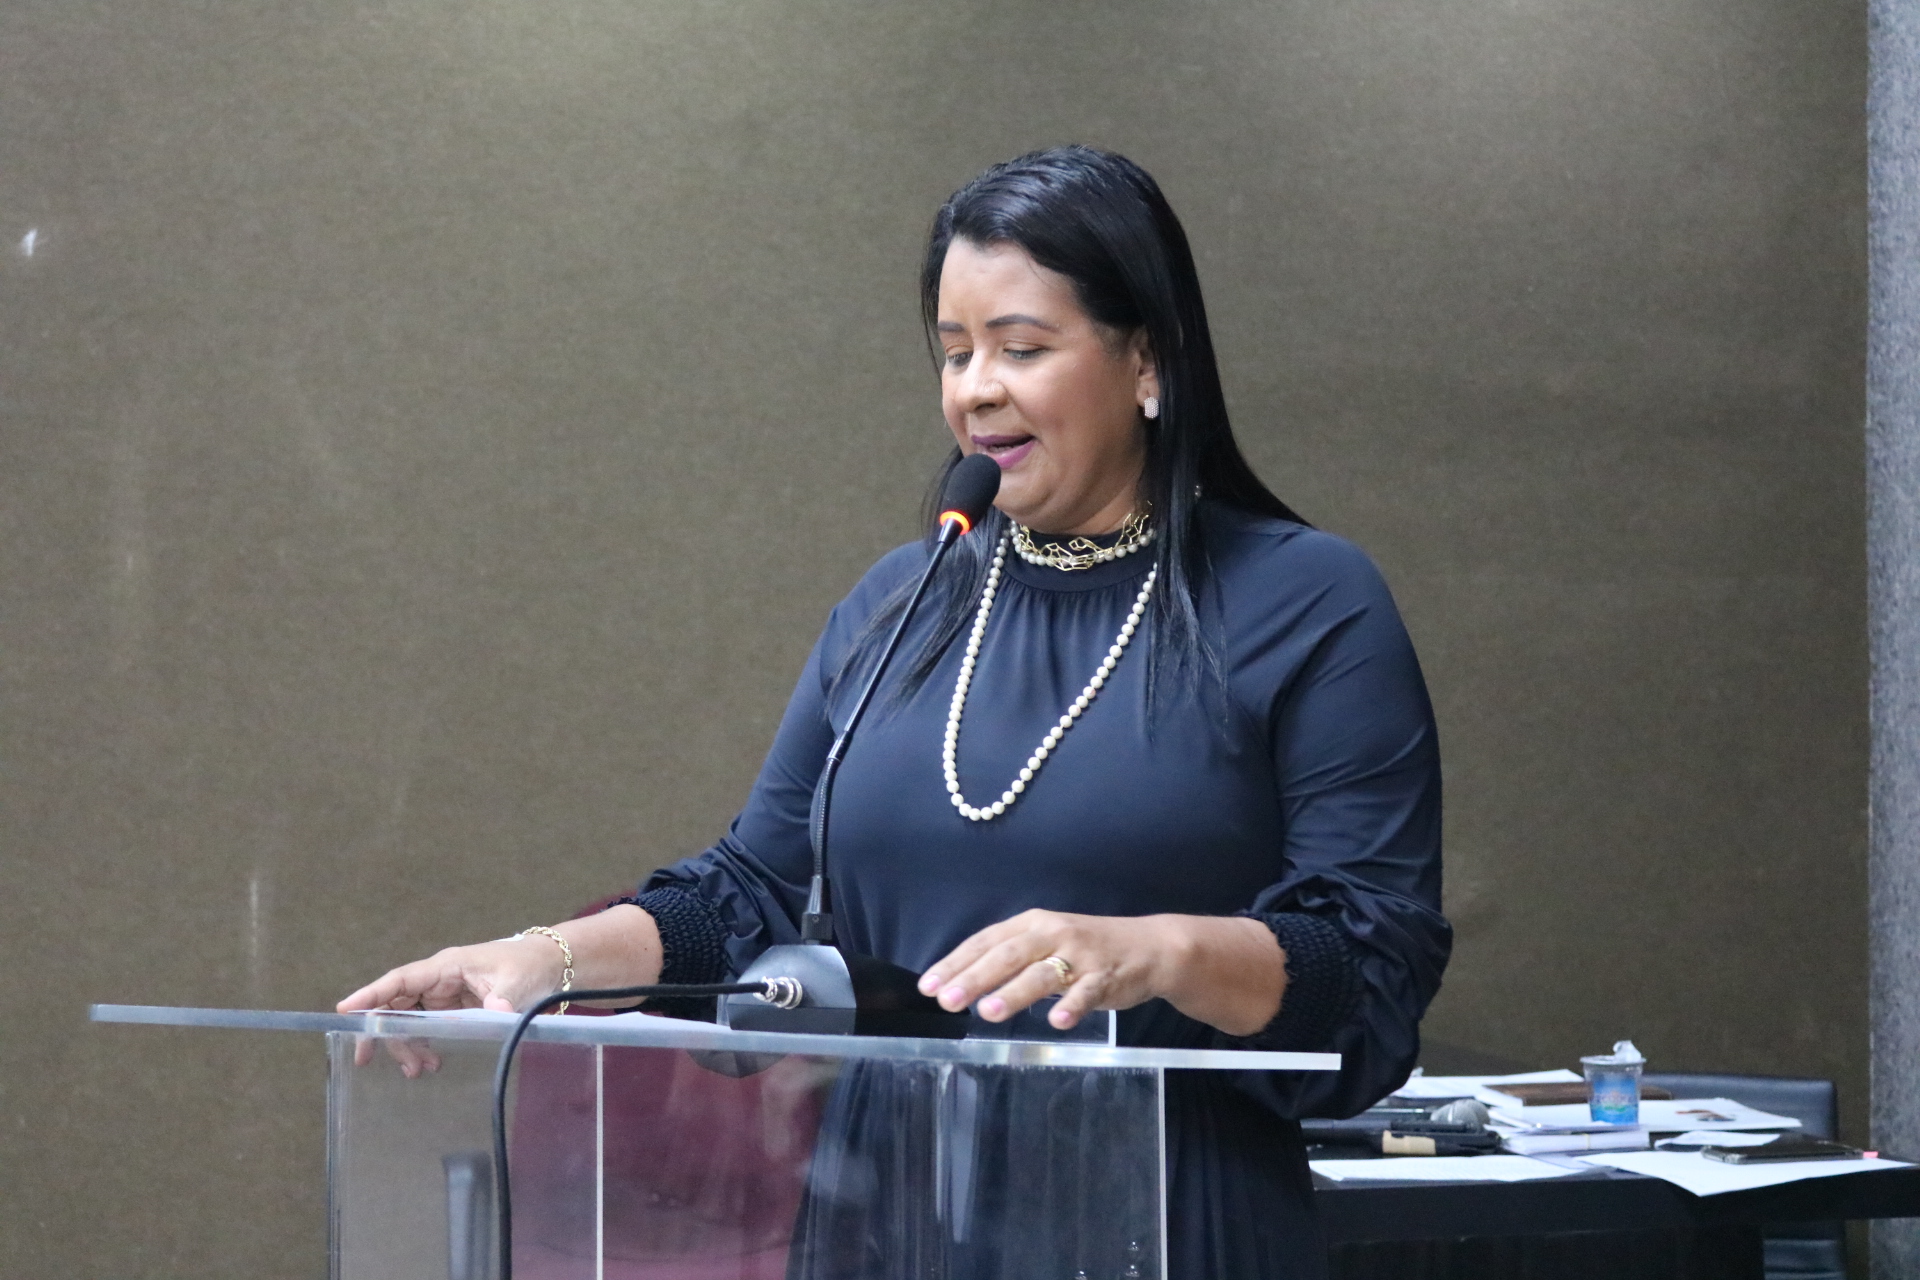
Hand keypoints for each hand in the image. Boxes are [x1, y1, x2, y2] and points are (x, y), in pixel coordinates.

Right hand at [337, 936, 566, 1067]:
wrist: (549, 965)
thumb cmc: (528, 964)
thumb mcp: (516, 981)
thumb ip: (503, 997)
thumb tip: (496, 1011)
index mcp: (447, 966)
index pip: (401, 980)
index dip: (371, 995)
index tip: (345, 1011)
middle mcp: (439, 980)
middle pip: (395, 1004)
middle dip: (380, 1030)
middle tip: (363, 1058)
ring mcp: (444, 995)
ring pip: (409, 1020)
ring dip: (406, 1045)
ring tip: (416, 1070)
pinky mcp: (453, 1009)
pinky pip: (427, 1028)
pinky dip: (423, 1045)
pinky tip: (429, 1063)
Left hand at [916, 909, 1185, 1030]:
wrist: (1149, 947)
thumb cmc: (1085, 948)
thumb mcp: (1045, 942)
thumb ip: (1010, 959)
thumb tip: (961, 984)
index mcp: (1032, 923)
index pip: (986, 941)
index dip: (957, 962)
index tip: (929, 986)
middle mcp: (1052, 933)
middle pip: (1009, 955)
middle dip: (976, 977)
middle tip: (948, 1000)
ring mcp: (1081, 955)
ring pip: (1043, 973)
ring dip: (1015, 992)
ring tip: (988, 1012)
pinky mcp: (1106, 977)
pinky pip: (1087, 992)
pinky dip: (1073, 1006)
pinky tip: (1057, 1021)